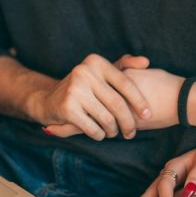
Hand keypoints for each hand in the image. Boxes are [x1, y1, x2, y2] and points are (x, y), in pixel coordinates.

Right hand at [44, 59, 183, 137]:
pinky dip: (100, 135)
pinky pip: (94, 129)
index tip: (148, 115)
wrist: (48, 100)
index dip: (139, 101)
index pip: (125, 83)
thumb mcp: (100, 72)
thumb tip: (146, 61)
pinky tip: (100, 134)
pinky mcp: (67, 108)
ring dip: (113, 131)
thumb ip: (124, 65)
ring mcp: (74, 90)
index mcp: (96, 62)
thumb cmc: (83, 87)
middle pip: (118, 104)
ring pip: (107, 119)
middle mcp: (84, 72)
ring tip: (113, 132)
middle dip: (128, 122)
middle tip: (131, 133)